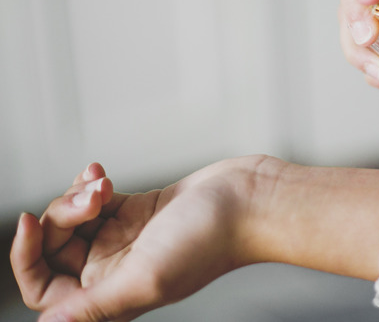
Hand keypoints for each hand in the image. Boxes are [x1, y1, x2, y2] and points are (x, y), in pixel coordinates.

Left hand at [10, 156, 269, 321]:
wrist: (250, 200)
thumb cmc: (212, 240)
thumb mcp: (145, 277)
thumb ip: (95, 305)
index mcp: (113, 294)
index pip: (46, 290)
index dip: (27, 258)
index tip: (28, 223)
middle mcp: (115, 269)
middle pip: (56, 246)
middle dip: (64, 215)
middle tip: (93, 199)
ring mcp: (126, 238)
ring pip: (74, 218)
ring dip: (80, 195)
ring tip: (106, 184)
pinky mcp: (138, 210)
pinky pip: (94, 198)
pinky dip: (92, 184)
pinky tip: (104, 174)